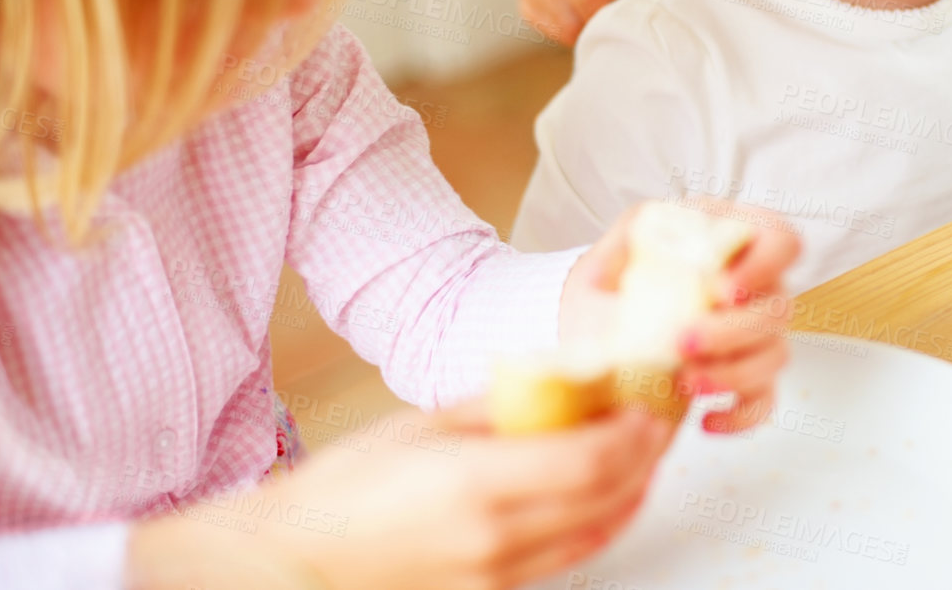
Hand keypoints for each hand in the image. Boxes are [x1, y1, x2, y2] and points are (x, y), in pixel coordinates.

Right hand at [127, 401, 671, 589]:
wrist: (290, 560)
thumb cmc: (347, 486)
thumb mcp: (425, 424)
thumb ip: (501, 405)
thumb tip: (562, 380)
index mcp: (479, 483)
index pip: (595, 459)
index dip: (637, 432)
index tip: (649, 403)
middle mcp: (497, 537)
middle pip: (609, 496)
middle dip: (648, 455)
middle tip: (661, 418)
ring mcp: (497, 575)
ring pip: (597, 532)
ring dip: (633, 491)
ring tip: (645, 452)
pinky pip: (568, 558)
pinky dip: (600, 523)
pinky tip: (609, 496)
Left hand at [561, 201, 801, 434]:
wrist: (607, 323)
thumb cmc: (620, 277)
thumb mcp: (618, 246)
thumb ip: (622, 246)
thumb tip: (611, 273)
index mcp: (733, 240)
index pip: (782, 240)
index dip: (766, 264)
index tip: (723, 289)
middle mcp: (756, 286)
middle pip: (780, 308)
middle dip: (733, 331)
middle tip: (682, 343)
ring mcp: (757, 333)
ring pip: (776, 356)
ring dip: (734, 374)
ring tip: (684, 382)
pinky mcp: (748, 377)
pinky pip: (765, 400)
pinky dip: (741, 415)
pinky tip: (706, 420)